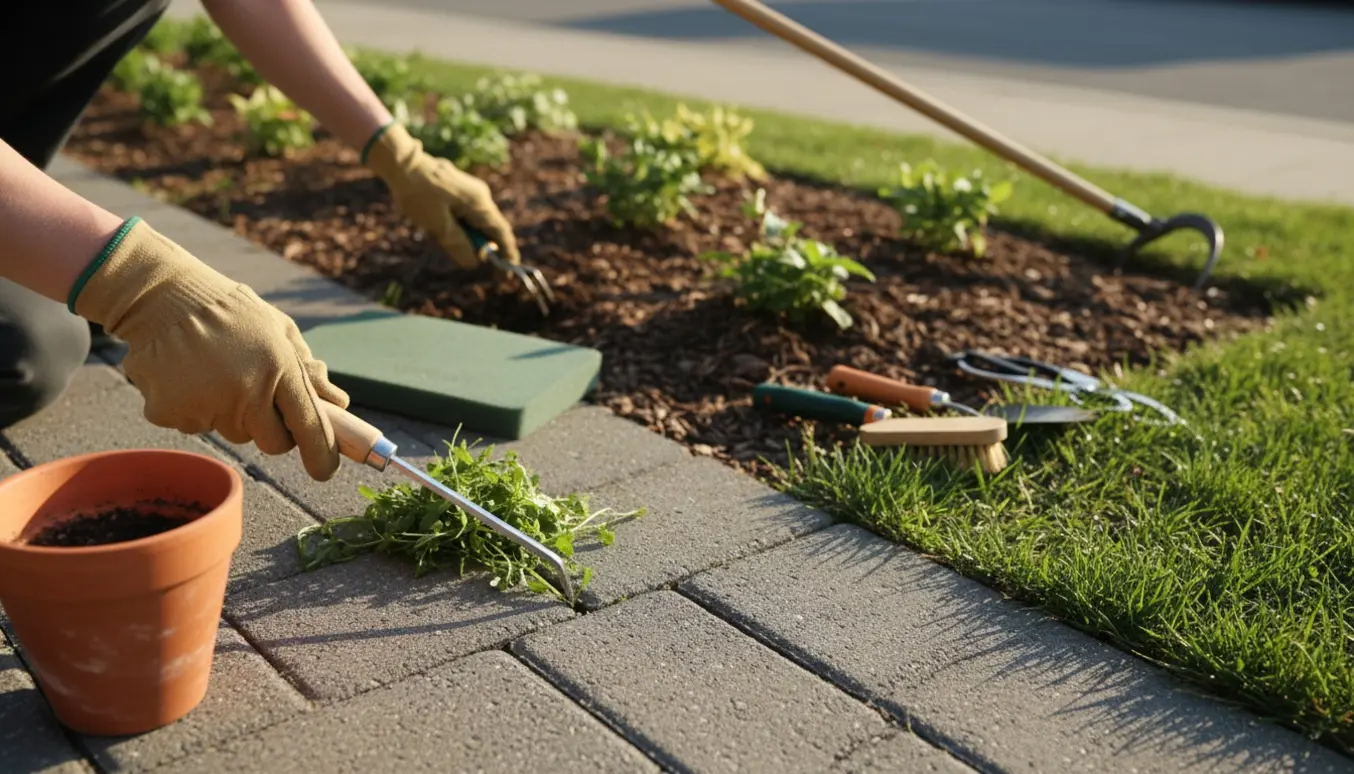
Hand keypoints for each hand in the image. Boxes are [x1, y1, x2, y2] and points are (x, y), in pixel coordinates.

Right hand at [71, 218, 349, 480]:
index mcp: (278, 368)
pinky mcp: (171, 412)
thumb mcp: (280, 331)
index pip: (309, 425)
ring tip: (218, 373)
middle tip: (260, 397)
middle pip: (273, 443)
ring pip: (234, 433)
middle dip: (273, 430)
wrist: (162, 298)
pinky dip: (195, 408)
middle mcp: (245, 392)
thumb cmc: (232, 313)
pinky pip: (195, 425)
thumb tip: (338, 404)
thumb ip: (308, 370)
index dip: (322, 453)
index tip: (325, 470)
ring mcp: (206, 405)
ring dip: (232, 415)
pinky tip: (188, 376)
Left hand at [363, 122, 519, 269]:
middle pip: (490, 229)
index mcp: (479, 204)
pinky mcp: (461, 189)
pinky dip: (460, 225)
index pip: (501, 234)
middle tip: (468, 260)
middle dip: (482, 247)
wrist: (401, 162)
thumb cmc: (418, 193)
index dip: (507, 255)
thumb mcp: (437, 224)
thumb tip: (475, 262)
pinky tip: (438, 224)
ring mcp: (471, 190)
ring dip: (466, 236)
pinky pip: (467, 213)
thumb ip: (458, 245)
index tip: (508, 274)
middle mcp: (481, 196)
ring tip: (439, 234)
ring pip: (477, 222)